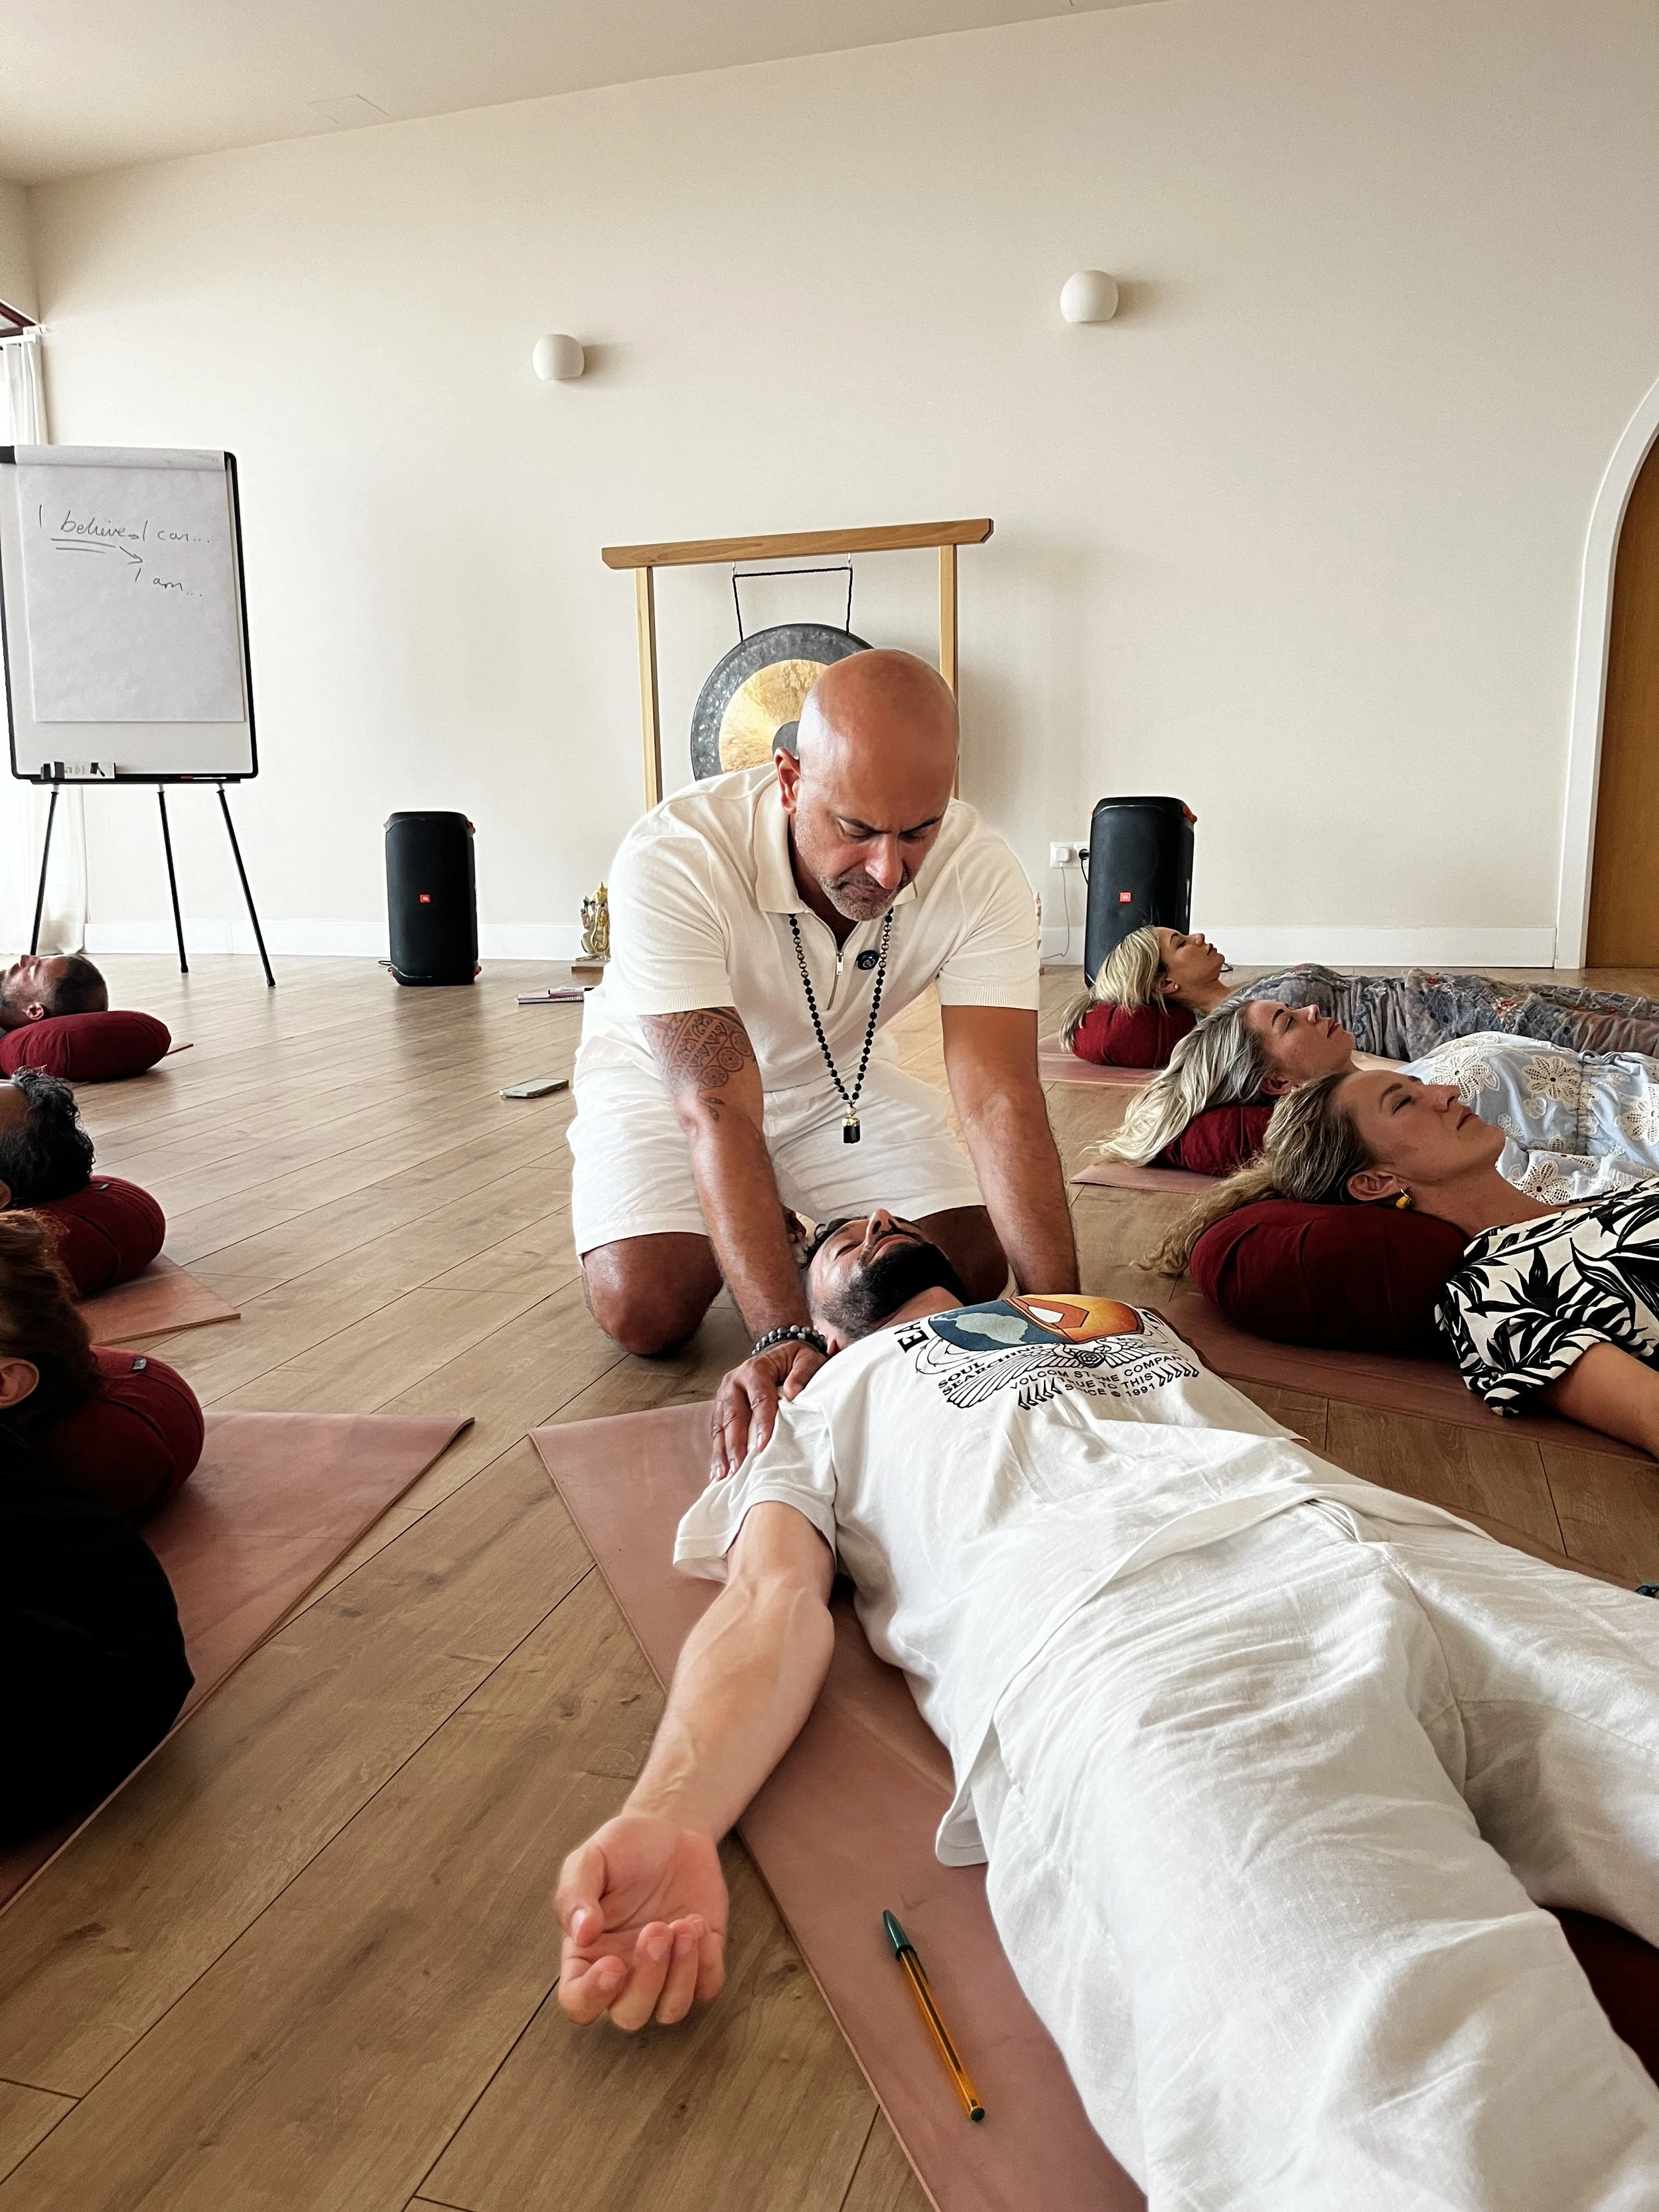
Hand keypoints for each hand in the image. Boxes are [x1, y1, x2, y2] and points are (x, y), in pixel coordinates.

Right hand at [555, 1813, 728, 2029]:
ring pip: (670, 2010)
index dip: (593, 1997)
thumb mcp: (589, 1859)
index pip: (579, 2003)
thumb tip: (581, 1934)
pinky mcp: (700, 1962)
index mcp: (588, 1956)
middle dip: (648, 1979)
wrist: (670, 1831)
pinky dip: (707, 1964)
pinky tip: (700, 1924)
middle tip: (657, 1928)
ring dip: (681, 1974)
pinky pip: (707, 1989)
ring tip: (684, 1923)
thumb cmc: (623, 1849)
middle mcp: (624, 1975)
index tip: (613, 1964)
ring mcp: (664, 1972)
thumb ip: (576, 1895)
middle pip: (630, 2015)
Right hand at [711, 1340, 826, 1478]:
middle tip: (738, 1468)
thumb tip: (792, 1394)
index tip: (762, 1446)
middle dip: (735, 1444)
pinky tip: (719, 1470)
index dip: (761, 1423)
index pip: (759, 1399)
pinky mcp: (722, 1406)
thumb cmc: (795, 1360)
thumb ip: (803, 1374)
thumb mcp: (807, 1359)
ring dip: (721, 1452)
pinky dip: (718, 1451)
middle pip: (734, 1415)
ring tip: (723, 1475)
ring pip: (721, 1425)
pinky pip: (717, 1430)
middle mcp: (734, 1381)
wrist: (780, 1354)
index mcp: (755, 1369)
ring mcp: (724, 1394)